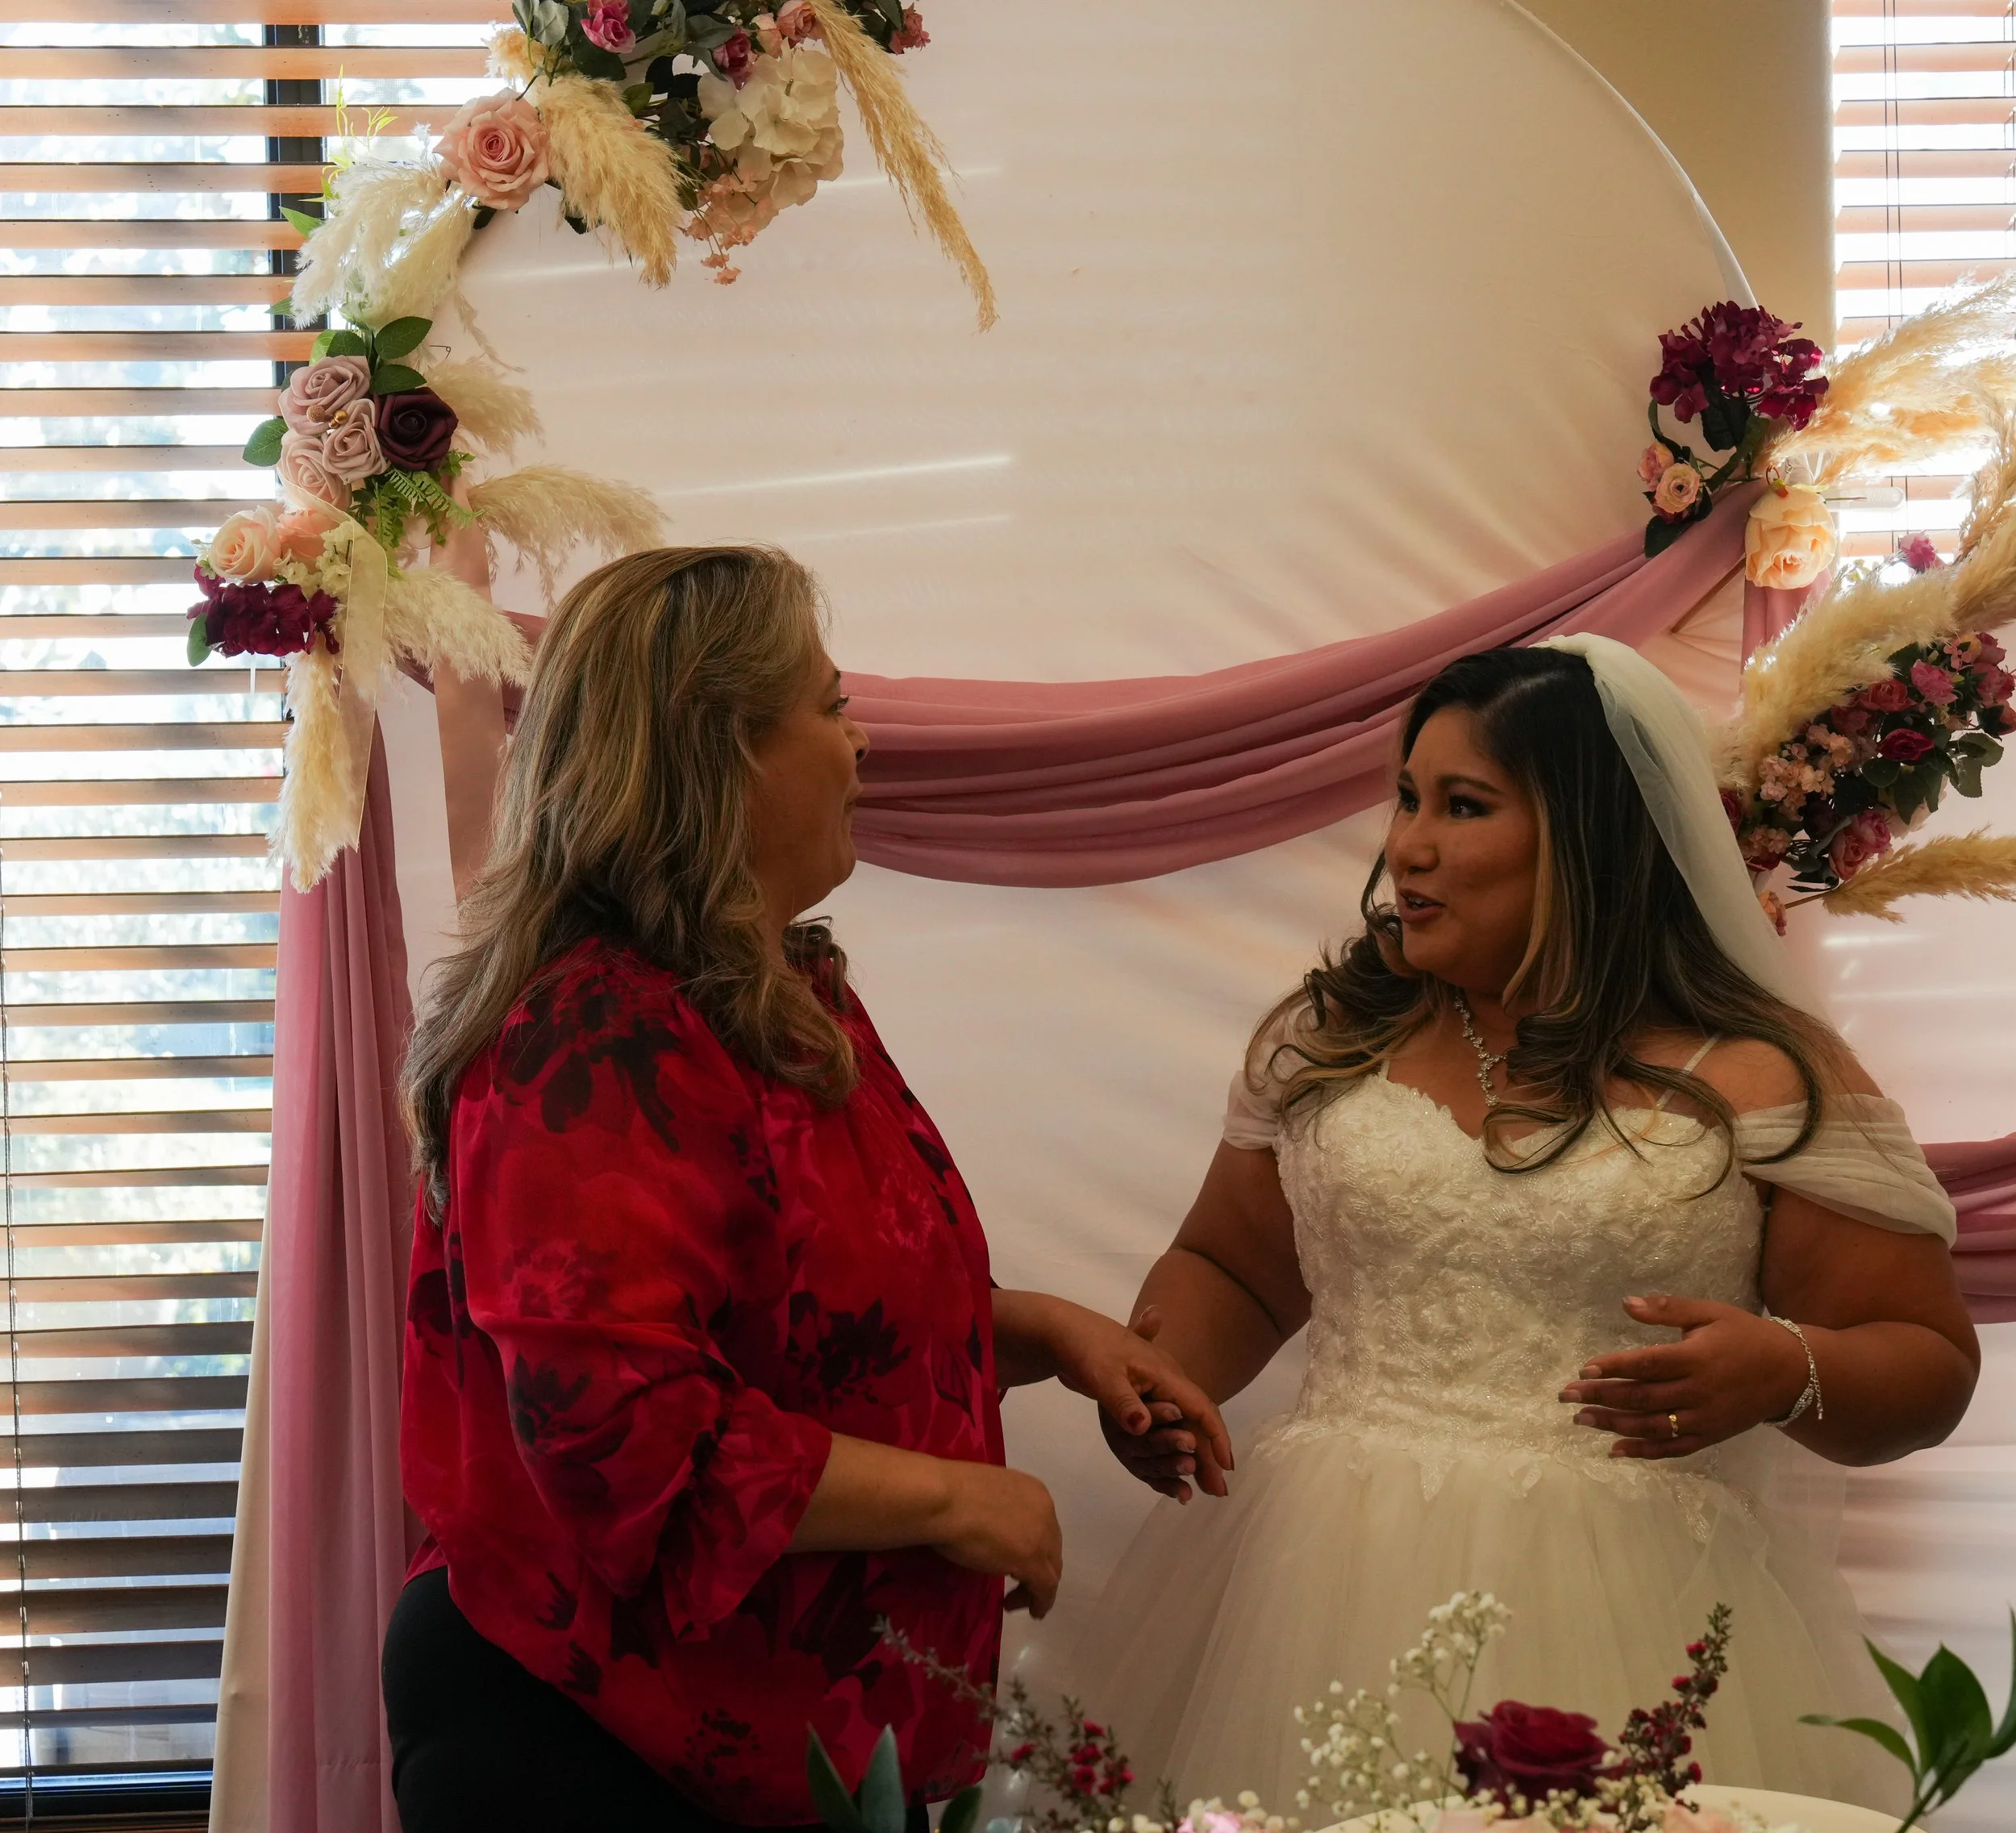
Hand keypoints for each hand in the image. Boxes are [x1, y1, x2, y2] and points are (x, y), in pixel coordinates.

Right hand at [929, 1461, 1062, 1617]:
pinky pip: (1045, 1588)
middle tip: (1016, 1585)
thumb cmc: (952, 1494)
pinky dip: (1041, 1602)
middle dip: (1037, 1568)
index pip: (1043, 1527)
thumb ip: (998, 1512)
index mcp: (1034, 1492)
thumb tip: (990, 1529)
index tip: (1015, 1562)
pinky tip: (1032, 1611)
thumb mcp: (985, 1498)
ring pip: (1050, 1569)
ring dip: (1036, 1588)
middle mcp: (1045, 1511)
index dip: (1033, 1547)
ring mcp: (1041, 1536)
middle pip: (1050, 1548)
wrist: (943, 1499)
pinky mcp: (1032, 1560)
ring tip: (1014, 1602)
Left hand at [1087, 1307, 1233, 1502]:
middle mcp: (1168, 1381)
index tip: (1226, 1465)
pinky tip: (1175, 1466)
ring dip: (1196, 1453)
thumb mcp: (1102, 1376)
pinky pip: (1169, 1422)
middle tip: (1218, 1491)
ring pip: (1185, 1423)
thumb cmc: (1086, 1350)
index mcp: (1166, 1374)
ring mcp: (1157, 1388)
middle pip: (1197, 1420)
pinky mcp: (1144, 1395)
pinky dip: (1177, 1444)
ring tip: (1203, 1486)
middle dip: (1209, 1454)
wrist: (1066, 1333)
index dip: (1216, 1436)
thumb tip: (1141, 1428)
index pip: (1201, 1407)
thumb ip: (1123, 1402)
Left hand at [1559, 1293, 1809, 1459]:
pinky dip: (1643, 1451)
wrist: (1793, 1374)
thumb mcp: (1710, 1313)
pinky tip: (1615, 1450)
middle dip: (1601, 1397)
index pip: (1646, 1365)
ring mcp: (1703, 1418)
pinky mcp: (1710, 1435)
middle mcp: (1697, 1392)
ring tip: (1581, 1419)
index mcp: (1695, 1358)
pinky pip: (1672, 1448)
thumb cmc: (1746, 1336)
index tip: (1583, 1370)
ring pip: (1651, 1426)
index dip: (1613, 1368)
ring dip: (1613, 1424)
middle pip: (1641, 1398)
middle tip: (1566, 1397)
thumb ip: (1668, 1309)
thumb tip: (1626, 1302)